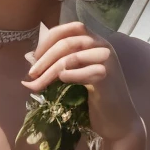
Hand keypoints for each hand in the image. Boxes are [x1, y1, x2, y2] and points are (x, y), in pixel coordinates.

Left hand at [21, 20, 140, 143]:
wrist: (118, 120)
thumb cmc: (95, 98)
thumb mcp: (77, 73)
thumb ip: (62, 62)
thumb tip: (31, 59)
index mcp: (95, 41)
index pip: (70, 28)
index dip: (49, 39)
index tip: (34, 56)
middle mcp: (103, 46)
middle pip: (68, 42)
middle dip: (44, 58)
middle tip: (31, 74)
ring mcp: (107, 60)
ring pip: (72, 58)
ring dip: (49, 72)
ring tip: (37, 85)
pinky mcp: (108, 76)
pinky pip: (83, 72)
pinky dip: (68, 76)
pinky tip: (60, 83)